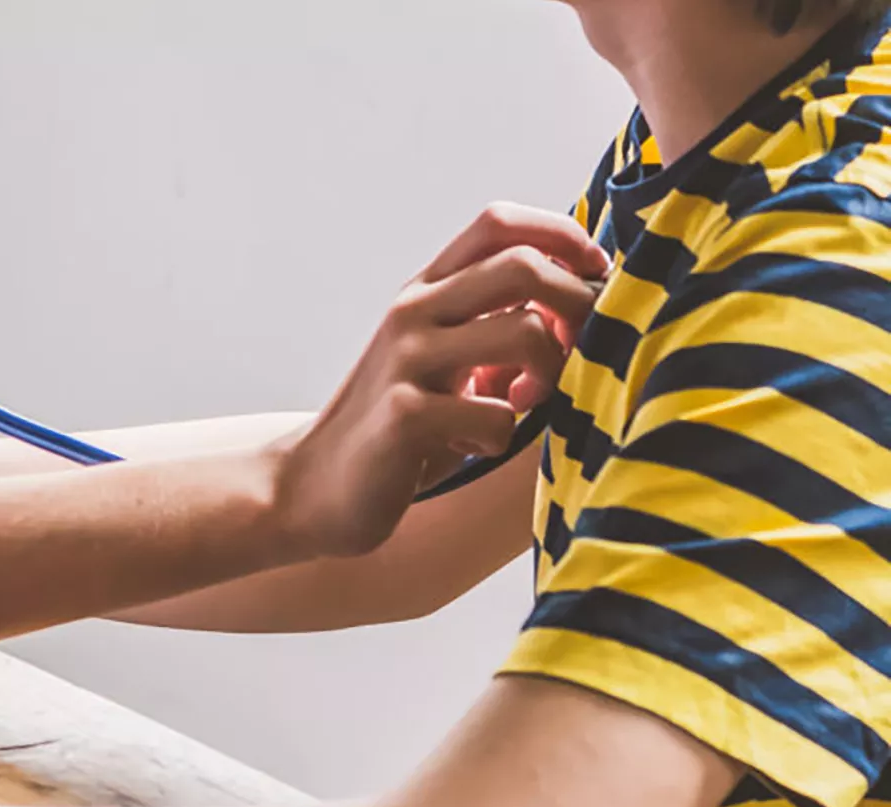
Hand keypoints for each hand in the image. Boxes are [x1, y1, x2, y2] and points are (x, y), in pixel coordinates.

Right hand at [273, 202, 607, 557]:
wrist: (313, 485)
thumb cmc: (398, 424)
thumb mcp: (444, 360)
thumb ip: (496, 327)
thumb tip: (586, 303)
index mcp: (424, 291)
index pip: (499, 223)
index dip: (563, 237)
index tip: (592, 278)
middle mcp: (413, 313)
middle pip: (524, 265)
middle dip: (578, 305)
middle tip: (579, 352)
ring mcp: (406, 361)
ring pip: (525, 332)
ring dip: (552, 373)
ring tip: (524, 402)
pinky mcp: (405, 418)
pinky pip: (496, 415)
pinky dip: (501, 437)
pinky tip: (472, 447)